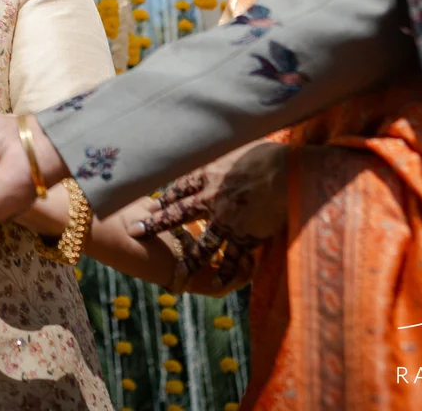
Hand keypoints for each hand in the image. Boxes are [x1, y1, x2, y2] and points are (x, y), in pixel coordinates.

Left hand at [130, 141, 287, 284]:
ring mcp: (226, 220)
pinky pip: (232, 258)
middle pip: (177, 213)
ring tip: (177, 271)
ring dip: (188, 259)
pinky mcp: (245, 236)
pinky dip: (226, 271)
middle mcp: (210, 199)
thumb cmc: (265, 154)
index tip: (153, 201)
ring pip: (202, 244)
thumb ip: (223, 150)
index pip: (179, 187)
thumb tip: (218, 138)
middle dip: (155, 223)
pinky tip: (219, 284)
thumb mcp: (235, 145)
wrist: (286, 172)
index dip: (166, 195)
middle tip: (136, 231)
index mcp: (207, 174)